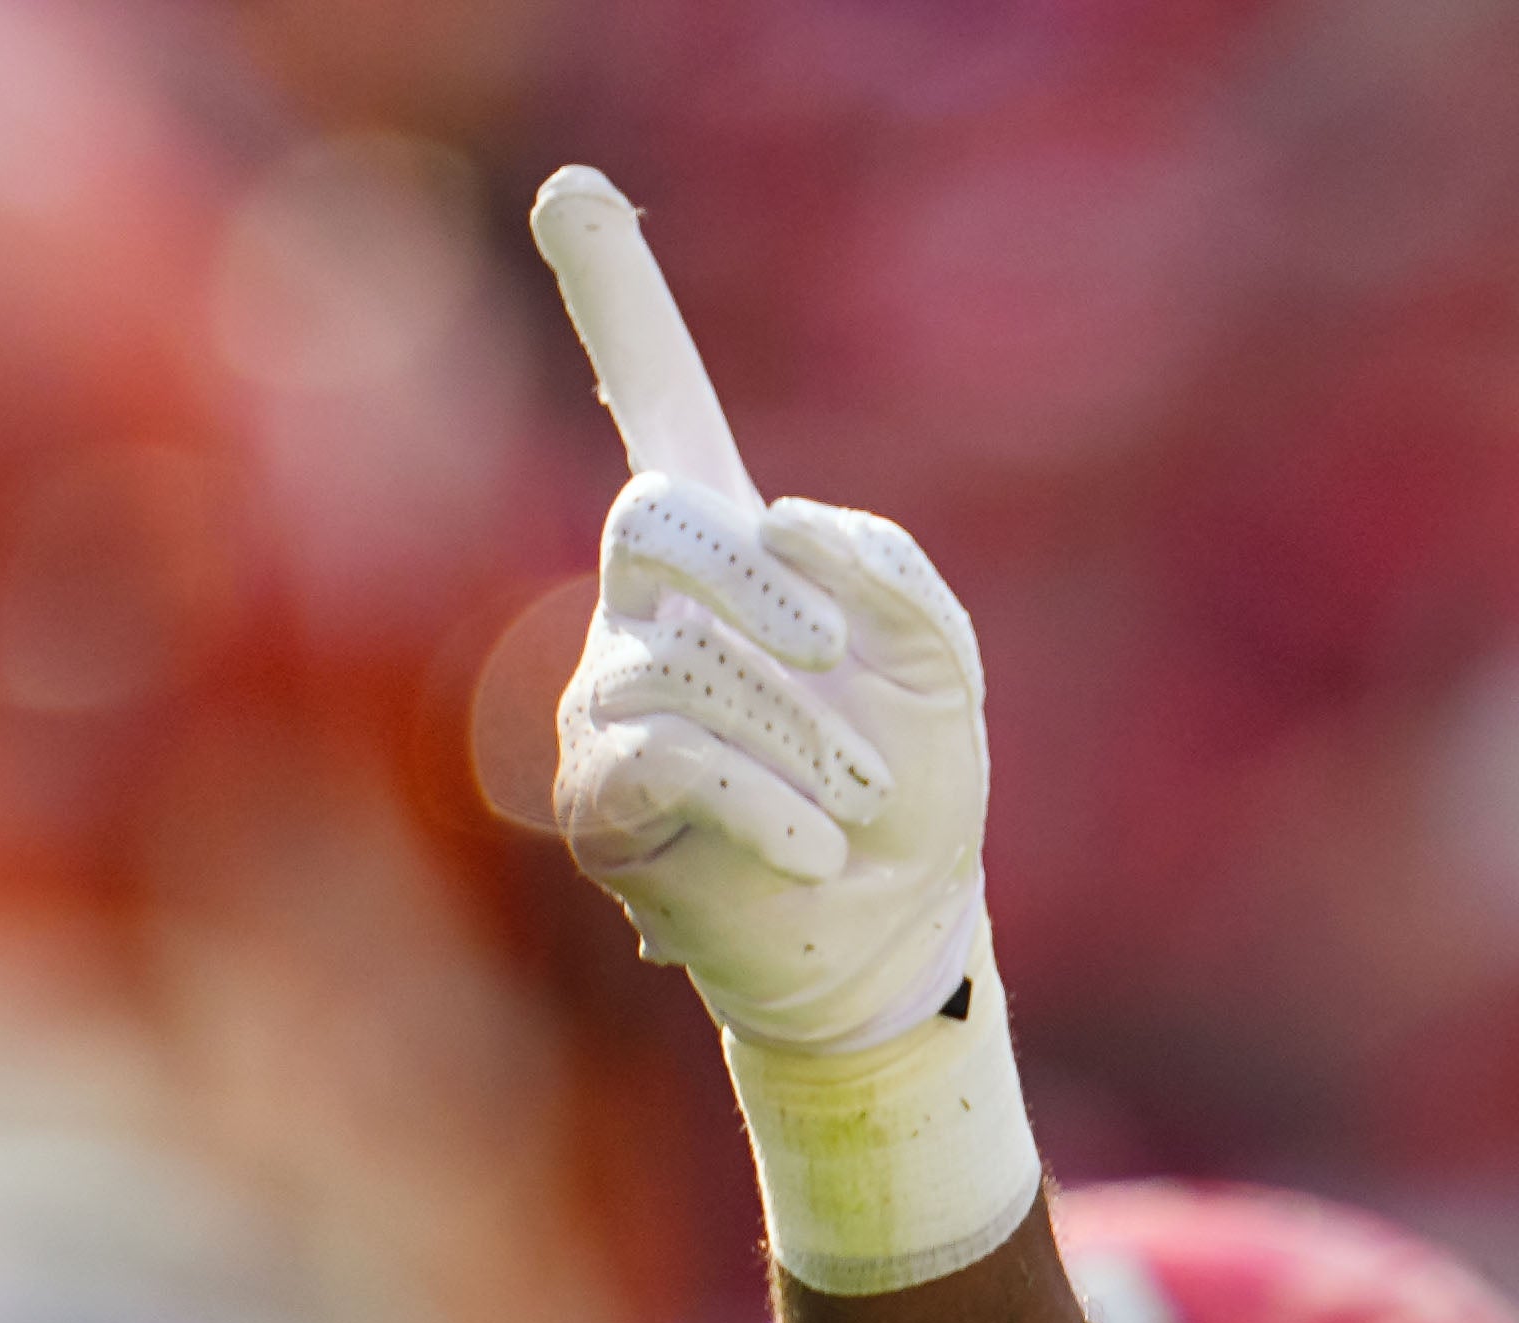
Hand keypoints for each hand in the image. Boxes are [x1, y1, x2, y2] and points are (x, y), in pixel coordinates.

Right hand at [522, 176, 1026, 1287]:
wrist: (893, 937)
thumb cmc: (915, 798)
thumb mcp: (943, 672)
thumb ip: (894, 579)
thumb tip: (787, 525)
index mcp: (736, 556)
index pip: (660, 405)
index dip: (618, 302)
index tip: (575, 190)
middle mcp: (649, 611)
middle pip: (659, 523)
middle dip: (767, 594)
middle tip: (841, 670)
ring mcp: (608, 697)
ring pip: (677, 657)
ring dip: (799, 732)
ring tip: (854, 805)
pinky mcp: (598, 794)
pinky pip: (660, 745)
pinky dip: (762, 793)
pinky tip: (818, 841)